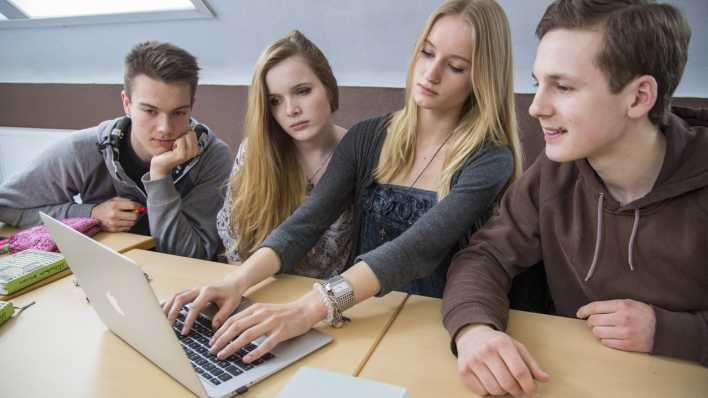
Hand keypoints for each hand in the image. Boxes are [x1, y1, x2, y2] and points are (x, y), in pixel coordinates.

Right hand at [90, 197, 141, 231]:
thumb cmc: (105, 207)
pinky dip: (128, 225)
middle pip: (134, 216)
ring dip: (133, 220)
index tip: (140, 207)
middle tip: (135, 213)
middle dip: (136, 214)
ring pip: (132, 223)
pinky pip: (127, 228)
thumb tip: (137, 205)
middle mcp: (114, 214)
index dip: (139, 206)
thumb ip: (125, 200)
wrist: (93, 216)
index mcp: (114, 205)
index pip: (132, 206)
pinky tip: (124, 222)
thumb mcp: (113, 200)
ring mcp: (114, 223)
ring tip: (129, 217)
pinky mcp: (114, 229)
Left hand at [150, 129, 198, 178]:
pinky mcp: (182, 155)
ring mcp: (189, 154)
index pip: (192, 132)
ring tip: (173, 147)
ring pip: (185, 135)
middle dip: (180, 135)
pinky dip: (174, 141)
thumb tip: (185, 122)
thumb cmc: (167, 152)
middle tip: (175, 144)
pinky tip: (171, 149)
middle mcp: (194, 152)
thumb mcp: (177, 142)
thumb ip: (184, 134)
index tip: (177, 142)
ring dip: (177, 138)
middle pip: (190, 132)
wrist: (160, 164)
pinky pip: (180, 140)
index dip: (183, 133)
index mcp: (195, 148)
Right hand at [162, 278, 243, 334]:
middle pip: (180, 299)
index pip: (194, 307)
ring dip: (166, 308)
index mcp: (208, 292)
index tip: (184, 332)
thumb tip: (214, 327)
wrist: (231, 284)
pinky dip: (167, 303)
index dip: (188, 320)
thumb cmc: (231, 295)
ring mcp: (192, 289)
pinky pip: (175, 296)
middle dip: (172, 314)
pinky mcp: (189, 292)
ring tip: (160, 322)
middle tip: (167, 328)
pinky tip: (159, 311)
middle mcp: (197, 289)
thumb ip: (223, 315)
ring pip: (175, 297)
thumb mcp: (231, 304)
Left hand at [208, 290, 325, 362]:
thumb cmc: (284, 313)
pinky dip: (254, 352)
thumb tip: (232, 329)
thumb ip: (250, 317)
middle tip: (213, 350)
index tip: (212, 341)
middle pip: (237, 327)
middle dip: (222, 340)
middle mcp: (262, 314)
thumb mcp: (264, 310)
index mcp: (256, 308)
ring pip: (247, 335)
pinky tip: (246, 359)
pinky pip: (266, 344)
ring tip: (223, 355)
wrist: (304, 310)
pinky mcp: (281, 332)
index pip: (233, 320)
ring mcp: (271, 323)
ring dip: (232, 346)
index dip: (220, 331)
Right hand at [456, 325, 549, 396]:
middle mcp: (485, 351)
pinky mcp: (463, 370)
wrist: (471, 336)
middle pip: (507, 383)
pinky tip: (490, 381)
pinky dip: (488, 391)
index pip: (519, 371)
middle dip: (516, 390)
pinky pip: (481, 392)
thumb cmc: (497, 343)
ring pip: (494, 390)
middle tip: (518, 388)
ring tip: (503, 383)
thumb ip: (531, 364)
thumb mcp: (516, 347)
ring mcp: (473, 361)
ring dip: (502, 391)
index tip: (532, 391)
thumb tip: (545, 379)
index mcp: (501, 343)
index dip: (528, 385)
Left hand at [577, 299, 655, 352]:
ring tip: (604, 329)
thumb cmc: (643, 314)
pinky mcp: (626, 345)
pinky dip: (605, 340)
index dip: (584, 310)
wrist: (662, 329)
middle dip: (591, 322)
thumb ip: (611, 305)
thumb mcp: (629, 303)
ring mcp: (624, 333)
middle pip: (594, 321)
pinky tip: (611, 336)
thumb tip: (591, 311)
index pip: (595, 307)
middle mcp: (622, 319)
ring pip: (597, 333)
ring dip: (597, 331)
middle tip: (595, 322)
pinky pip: (606, 343)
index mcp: (622, 306)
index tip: (579, 314)